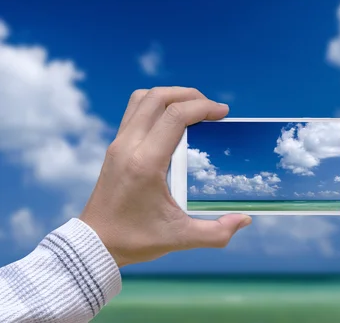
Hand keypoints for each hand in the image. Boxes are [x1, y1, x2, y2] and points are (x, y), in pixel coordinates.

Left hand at [79, 87, 251, 266]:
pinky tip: (173, 122)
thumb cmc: (135, 240)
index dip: (203, 107)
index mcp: (145, 163)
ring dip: (170, 96)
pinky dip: (156, 106)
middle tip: (211, 108)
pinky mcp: (114, 147)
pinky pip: (135, 111)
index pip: (175, 116)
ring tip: (192, 108)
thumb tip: (244, 220)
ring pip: (143, 98)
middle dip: (189, 95)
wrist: (95, 244)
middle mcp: (128, 146)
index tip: (223, 112)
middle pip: (158, 97)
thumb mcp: (180, 238)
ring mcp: (118, 144)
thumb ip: (216, 232)